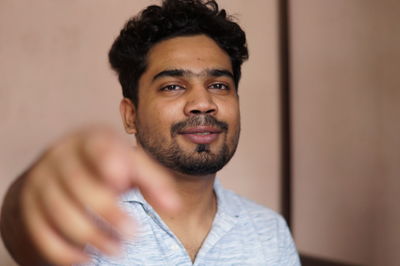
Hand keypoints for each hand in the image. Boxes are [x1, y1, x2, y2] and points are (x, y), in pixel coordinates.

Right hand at [18, 126, 178, 264]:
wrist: (60, 173)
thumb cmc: (106, 167)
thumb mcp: (131, 165)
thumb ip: (154, 181)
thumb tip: (174, 205)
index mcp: (90, 141)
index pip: (97, 146)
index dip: (107, 160)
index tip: (120, 180)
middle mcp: (61, 158)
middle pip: (80, 186)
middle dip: (109, 213)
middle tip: (134, 233)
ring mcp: (41, 183)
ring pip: (61, 214)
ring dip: (92, 236)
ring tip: (118, 250)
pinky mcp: (29, 209)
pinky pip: (43, 234)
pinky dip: (65, 251)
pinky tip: (88, 258)